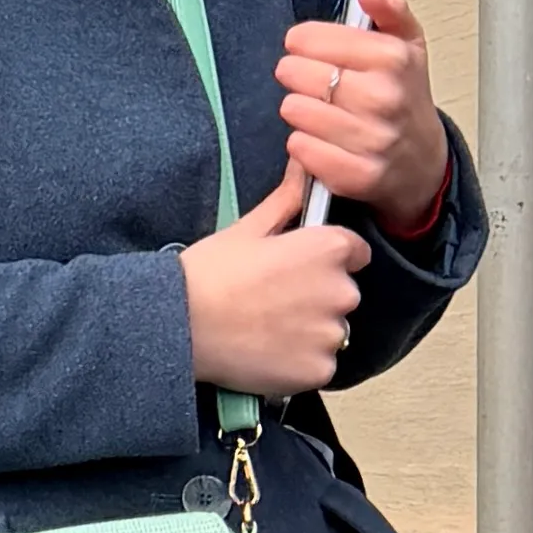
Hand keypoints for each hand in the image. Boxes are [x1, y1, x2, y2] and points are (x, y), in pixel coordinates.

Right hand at [181, 164, 370, 396]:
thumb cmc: (209, 273)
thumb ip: (288, 198)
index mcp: (327, 250)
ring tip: (265, 328)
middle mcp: (341, 291)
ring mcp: (331, 334)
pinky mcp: (319, 370)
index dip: (323, 258)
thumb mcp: (247, 228)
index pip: (353, 252)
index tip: (294, 268)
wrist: (179, 325)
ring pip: (331, 330)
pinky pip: (320, 364)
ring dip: (309, 331)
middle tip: (270, 300)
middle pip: (343, 293)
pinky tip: (267, 352)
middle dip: (317, 296)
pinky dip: (299, 362)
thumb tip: (305, 162)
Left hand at [277, 0, 449, 234]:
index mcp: (393, 59)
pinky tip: (321, 139)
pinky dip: (302, 144)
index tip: (304, 47)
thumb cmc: (405, 98)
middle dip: (296, 75)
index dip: (300, 42)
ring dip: (299, 109)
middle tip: (313, 82)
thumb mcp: (408, 47)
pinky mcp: (356, 174)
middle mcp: (384, 97)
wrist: (423, 162)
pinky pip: (299, 148)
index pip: (308, 38)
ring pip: (293, 110)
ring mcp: (372, 139)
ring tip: (320, 110)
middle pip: (294, 73)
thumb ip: (390, 13)